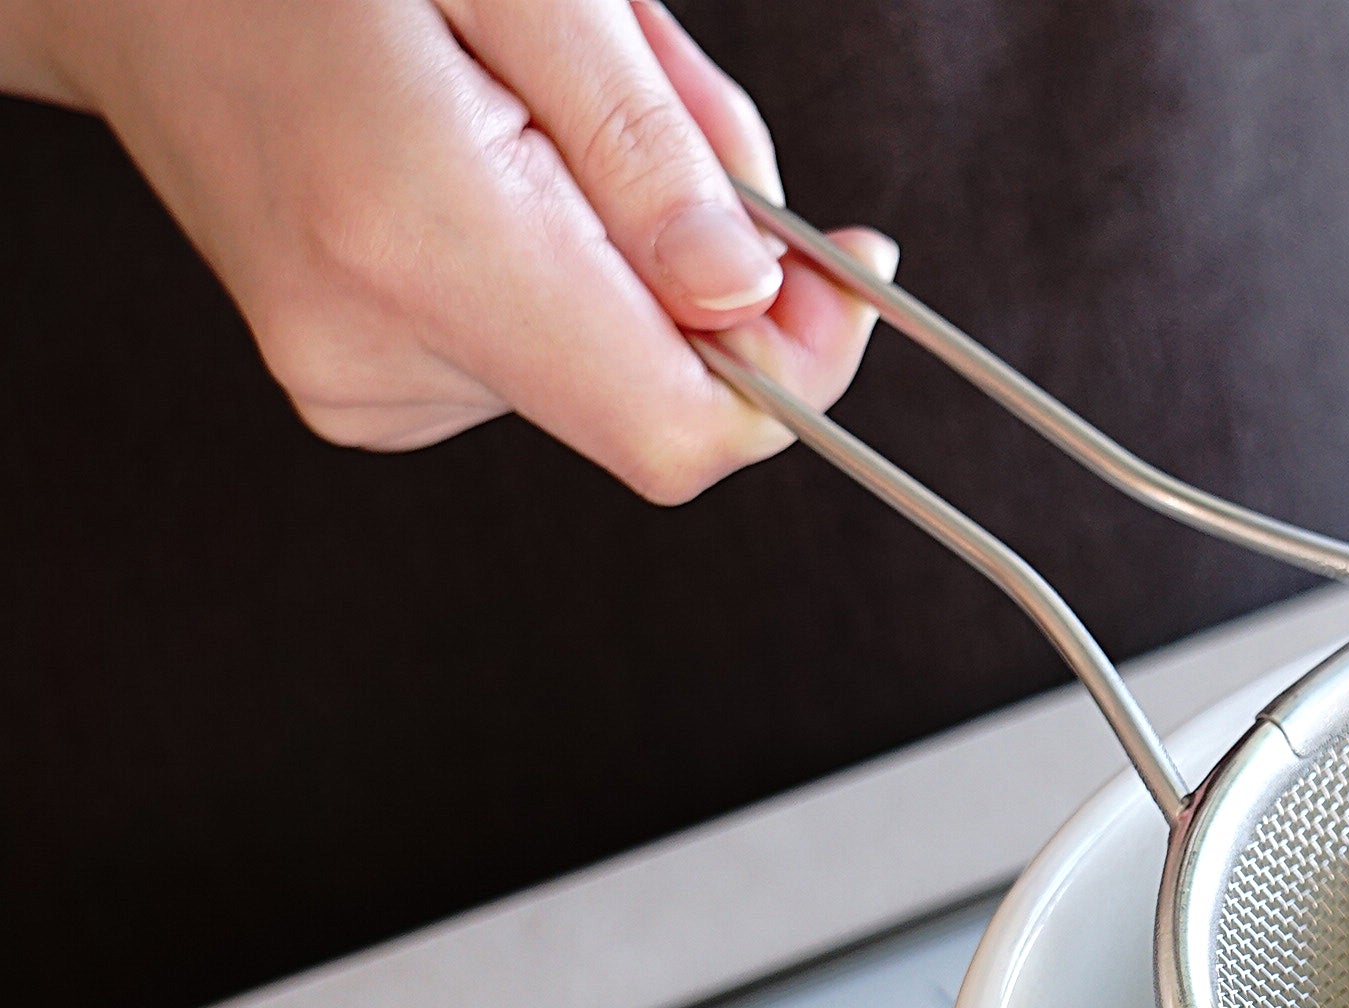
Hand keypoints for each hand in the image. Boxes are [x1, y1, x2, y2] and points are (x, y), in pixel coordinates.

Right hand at [2, 0, 888, 500]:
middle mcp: (376, 351)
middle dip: (709, 255)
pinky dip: (565, 254)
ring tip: (541, 91)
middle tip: (658, 90)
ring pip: (605, 361)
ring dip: (634, 236)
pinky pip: (537, 347)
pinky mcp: (359, 385)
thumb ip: (651, 147)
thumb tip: (760, 296)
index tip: (844, 271)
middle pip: (656, 391)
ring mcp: (357, 385)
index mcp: (420, 244)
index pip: (680, 429)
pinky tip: (495, 146)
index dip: (800, 371)